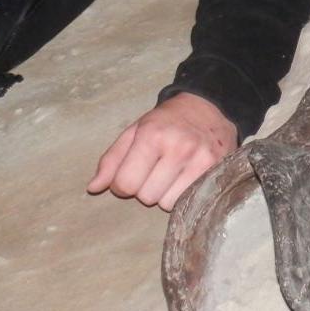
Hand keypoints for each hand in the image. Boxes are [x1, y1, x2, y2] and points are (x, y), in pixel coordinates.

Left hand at [87, 93, 235, 210]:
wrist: (210, 107)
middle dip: (145, 188)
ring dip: (164, 195)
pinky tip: (184, 179)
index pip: (125, 183)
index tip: (132, 174)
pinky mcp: (215, 171)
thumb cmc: (167, 121)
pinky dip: (182, 196)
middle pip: (146, 197)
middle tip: (155, 171)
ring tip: (172, 175)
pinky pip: (188, 202)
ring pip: (167, 204)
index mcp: (152, 135)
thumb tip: (93, 188)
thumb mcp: (135, 131)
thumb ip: (112, 160)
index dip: (122, 184)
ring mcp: (200, 160)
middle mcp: (177, 148)